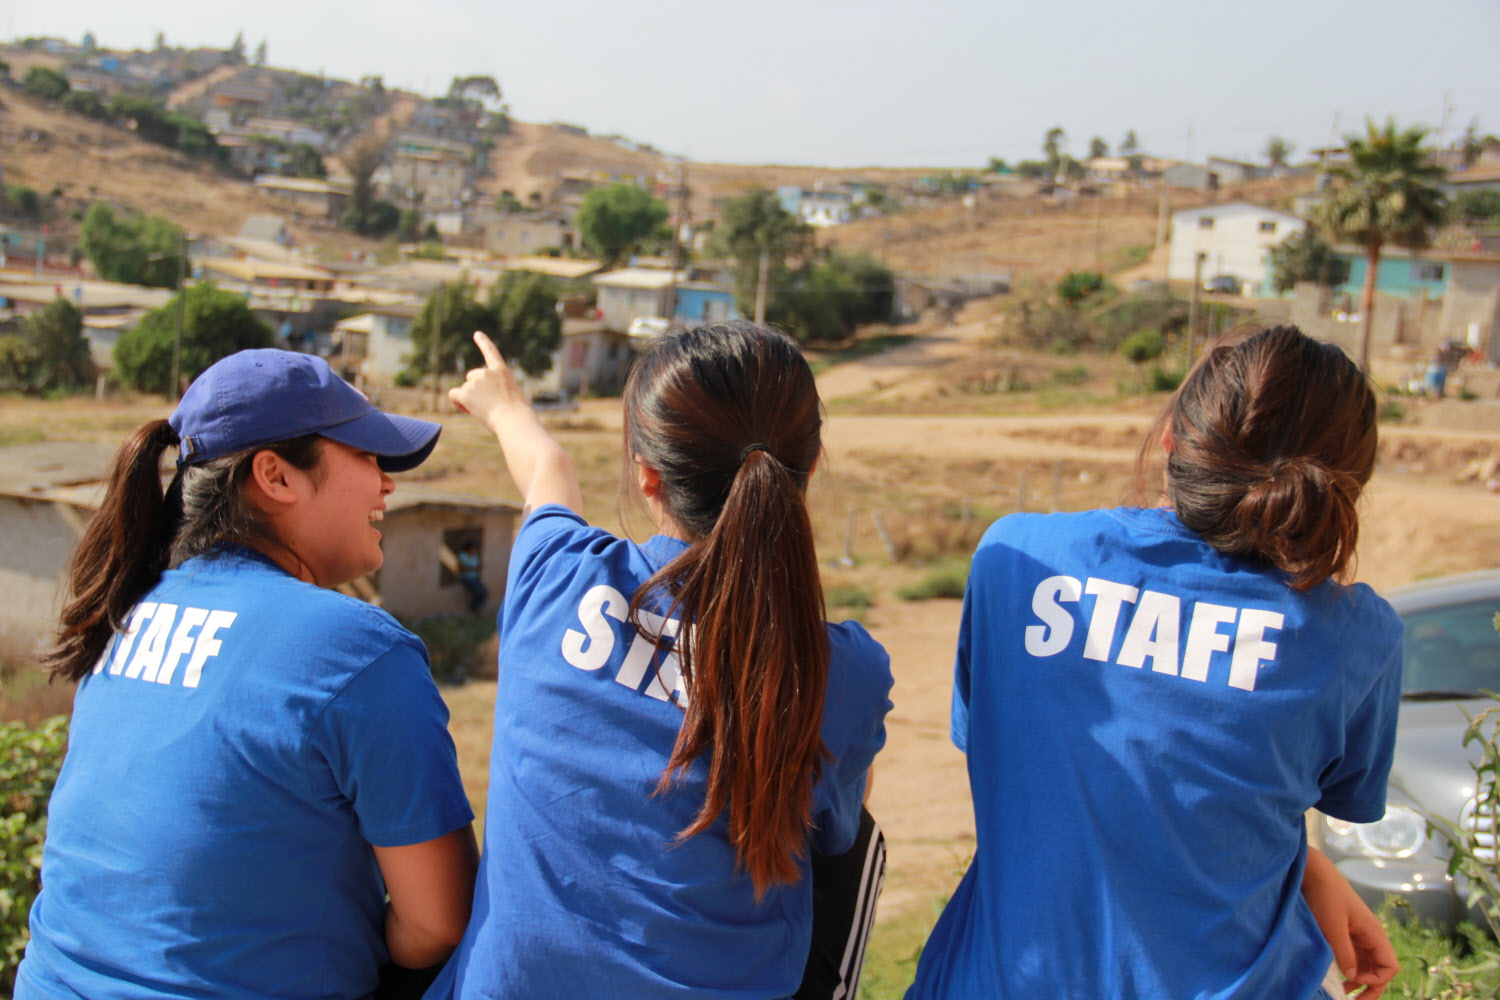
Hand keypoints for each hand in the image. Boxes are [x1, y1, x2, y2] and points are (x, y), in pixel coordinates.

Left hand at [449, 332, 526, 433]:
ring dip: (470, 400)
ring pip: (464, 390)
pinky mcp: (465, 393)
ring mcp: (475, 382)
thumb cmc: (517, 415)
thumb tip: (482, 403)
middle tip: (487, 405)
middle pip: (471, 377)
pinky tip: (468, 409)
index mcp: (501, 371)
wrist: (513, 421)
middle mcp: (486, 373)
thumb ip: (497, 393)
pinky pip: (454, 395)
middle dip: (475, 389)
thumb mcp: (512, 398)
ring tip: (485, 411)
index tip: (477, 334)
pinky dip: (458, 403)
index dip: (483, 342)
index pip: (491, 352)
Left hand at [1303, 848, 1398, 996]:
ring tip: (1342, 993)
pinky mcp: (1345, 933)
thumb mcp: (1332, 925)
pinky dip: (1348, 969)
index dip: (1377, 980)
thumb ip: (1343, 952)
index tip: (1355, 981)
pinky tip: (1336, 977)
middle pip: (1379, 970)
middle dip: (1370, 987)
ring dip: (1358, 981)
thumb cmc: (1325, 894)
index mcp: (1374, 933)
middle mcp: (1370, 936)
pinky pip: (1353, 956)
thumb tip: (1352, 976)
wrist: (1312, 871)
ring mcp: (1358, 935)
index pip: (1389, 966)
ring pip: (1366, 965)